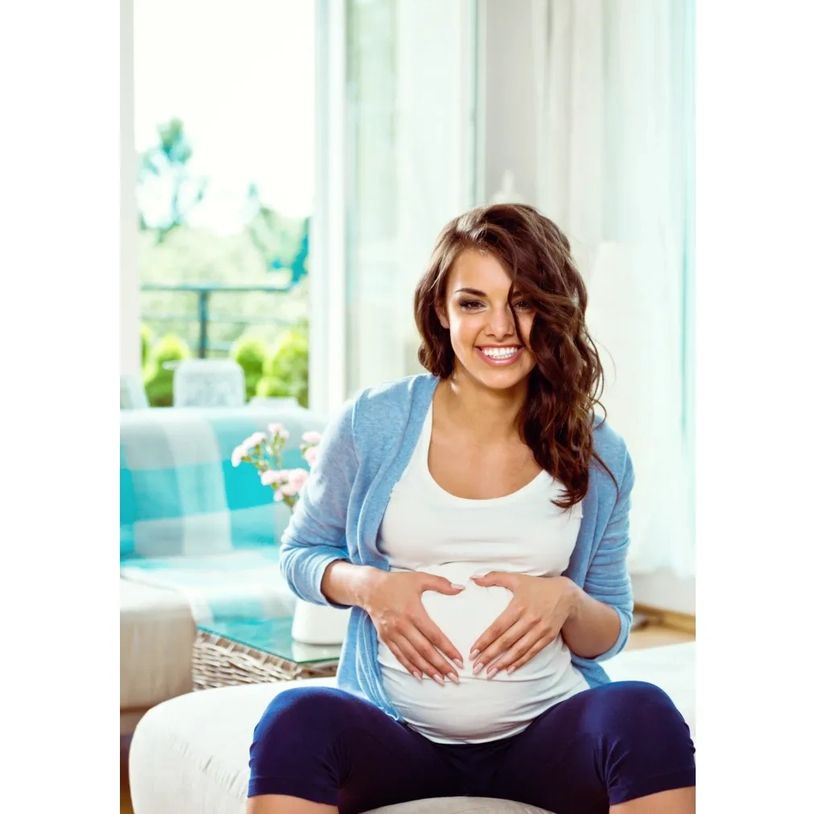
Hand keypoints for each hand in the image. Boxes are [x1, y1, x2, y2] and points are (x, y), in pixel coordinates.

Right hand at [362, 570, 464, 684]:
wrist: (370, 588)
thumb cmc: (397, 582)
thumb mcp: (419, 578)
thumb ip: (441, 583)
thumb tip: (461, 588)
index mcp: (413, 612)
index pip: (434, 635)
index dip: (447, 649)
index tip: (459, 660)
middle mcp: (402, 625)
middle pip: (424, 650)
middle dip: (440, 665)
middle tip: (454, 677)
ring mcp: (393, 634)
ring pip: (412, 656)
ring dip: (427, 670)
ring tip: (441, 680)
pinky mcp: (385, 638)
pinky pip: (399, 656)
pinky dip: (409, 667)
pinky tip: (420, 675)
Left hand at [468, 573, 576, 678]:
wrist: (566, 595)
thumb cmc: (537, 586)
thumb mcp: (516, 578)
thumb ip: (494, 577)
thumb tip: (474, 579)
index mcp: (518, 606)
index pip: (498, 627)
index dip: (485, 640)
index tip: (472, 651)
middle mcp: (529, 619)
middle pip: (506, 641)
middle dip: (489, 656)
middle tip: (476, 667)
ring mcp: (540, 630)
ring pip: (519, 650)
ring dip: (503, 663)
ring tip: (489, 673)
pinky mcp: (548, 637)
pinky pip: (532, 652)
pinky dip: (520, 662)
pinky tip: (509, 669)